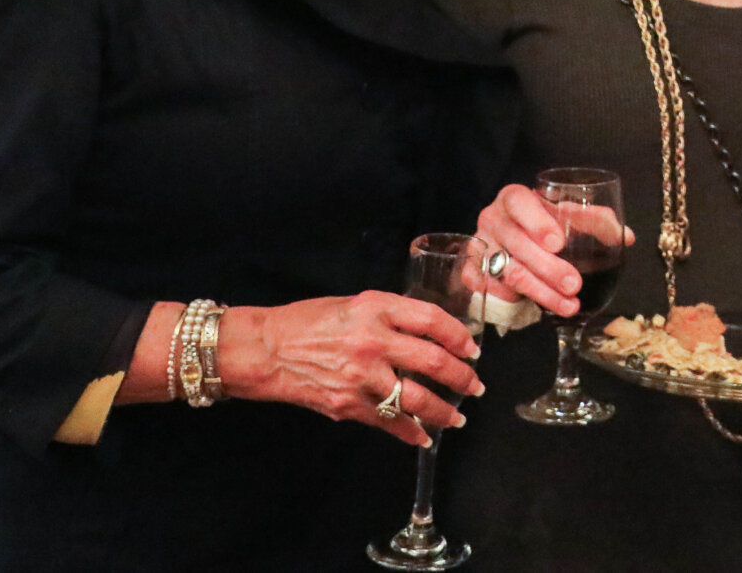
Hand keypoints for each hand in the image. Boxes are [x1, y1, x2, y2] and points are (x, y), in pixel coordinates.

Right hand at [216, 292, 481, 447]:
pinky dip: (410, 432)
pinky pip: (388, 422)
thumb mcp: (355, 303)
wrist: (265, 350)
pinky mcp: (348, 405)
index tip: (473, 349)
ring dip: (443, 411)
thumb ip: (391, 315)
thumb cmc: (307, 321)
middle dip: (462, 377)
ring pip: (416, 399)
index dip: (459, 336)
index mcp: (376, 309)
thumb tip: (428, 333)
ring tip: (458, 417)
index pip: (432, 320)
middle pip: (433, 362)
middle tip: (476, 386)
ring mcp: (361, 376)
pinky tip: (423, 437)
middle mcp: (372, 341)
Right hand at [470, 183, 584, 316]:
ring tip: (568, 304)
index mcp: (513, 198)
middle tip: (573, 284)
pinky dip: (516, 302)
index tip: (558, 243)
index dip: (537, 222)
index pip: (518, 202)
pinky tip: (537, 309)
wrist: (516, 244)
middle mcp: (492, 219)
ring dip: (541, 291)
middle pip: (517, 243)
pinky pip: (492, 291)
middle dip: (548, 267)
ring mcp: (480, 247)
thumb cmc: (546, 226)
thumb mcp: (570, 218)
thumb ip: (597, 222)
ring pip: (509, 272)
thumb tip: (623, 236)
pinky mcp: (472, 273)